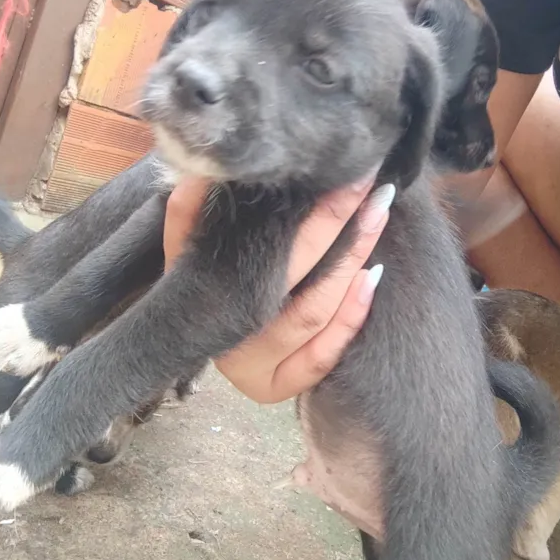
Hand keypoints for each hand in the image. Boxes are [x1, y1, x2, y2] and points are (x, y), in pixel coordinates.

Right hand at [163, 176, 391, 402]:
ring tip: (377, 222)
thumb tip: (205, 172)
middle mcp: (231, 342)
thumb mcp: (183, 245)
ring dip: (352, 269)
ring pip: (316, 320)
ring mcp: (257, 372)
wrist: (182, 336)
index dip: (317, 217)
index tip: (348, 178)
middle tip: (376, 195)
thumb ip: (189, 209)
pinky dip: (350, 317)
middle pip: (302, 287)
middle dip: (346, 237)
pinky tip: (371, 278)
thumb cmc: (196, 278)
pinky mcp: (281, 387)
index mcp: (210, 302)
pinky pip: (323, 356)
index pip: (272, 256)